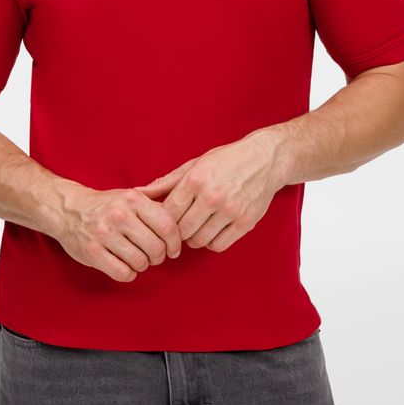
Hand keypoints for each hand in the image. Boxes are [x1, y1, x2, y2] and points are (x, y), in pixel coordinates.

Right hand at [55, 186, 182, 282]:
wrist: (69, 210)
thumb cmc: (106, 206)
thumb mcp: (131, 197)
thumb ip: (155, 208)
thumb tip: (183, 222)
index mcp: (133, 199)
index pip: (167, 226)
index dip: (175, 243)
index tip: (173, 249)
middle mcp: (119, 215)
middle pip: (156, 247)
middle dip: (159, 257)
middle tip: (155, 256)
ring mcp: (104, 234)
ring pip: (140, 262)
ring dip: (143, 265)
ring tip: (138, 258)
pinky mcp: (92, 252)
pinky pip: (123, 273)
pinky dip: (129, 274)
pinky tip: (126, 266)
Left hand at [134, 133, 284, 252]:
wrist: (265, 159)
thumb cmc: (226, 160)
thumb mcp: (194, 164)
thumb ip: (166, 182)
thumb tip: (138, 193)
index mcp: (195, 180)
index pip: (168, 212)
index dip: (162, 220)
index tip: (163, 220)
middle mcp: (212, 196)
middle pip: (181, 230)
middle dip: (177, 231)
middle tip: (179, 226)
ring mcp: (230, 211)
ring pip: (199, 240)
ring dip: (194, 237)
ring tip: (196, 226)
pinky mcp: (245, 222)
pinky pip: (219, 245)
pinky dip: (211, 242)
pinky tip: (212, 230)